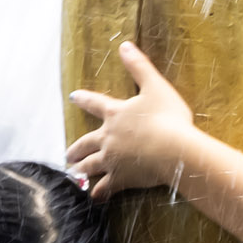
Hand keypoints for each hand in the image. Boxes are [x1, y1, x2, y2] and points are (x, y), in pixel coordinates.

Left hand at [66, 42, 203, 198]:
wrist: (174, 150)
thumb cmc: (167, 118)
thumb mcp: (155, 86)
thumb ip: (139, 66)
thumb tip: (124, 45)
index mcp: (116, 114)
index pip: (95, 104)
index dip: (83, 99)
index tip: (73, 97)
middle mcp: (108, 138)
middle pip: (86, 142)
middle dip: (76, 148)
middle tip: (68, 153)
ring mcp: (112, 160)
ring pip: (90, 166)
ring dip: (80, 169)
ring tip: (73, 173)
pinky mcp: (121, 178)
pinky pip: (105, 187)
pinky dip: (98, 192)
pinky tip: (94, 197)